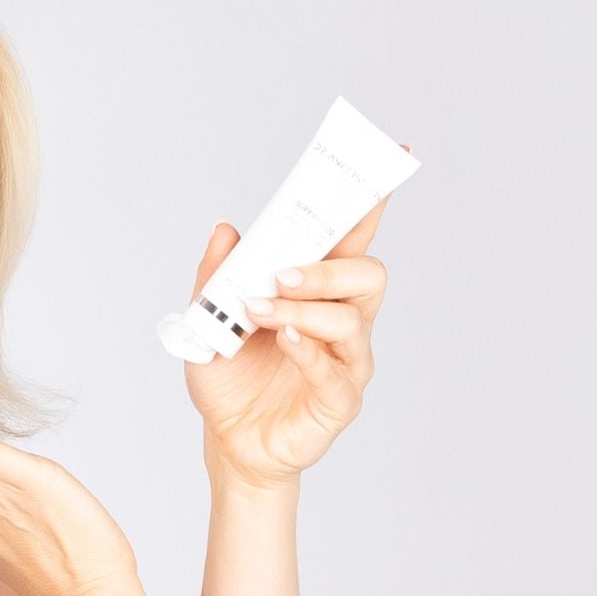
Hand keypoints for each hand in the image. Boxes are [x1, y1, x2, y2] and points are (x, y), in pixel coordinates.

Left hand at [184, 144, 404, 488]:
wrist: (226, 441)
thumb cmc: (229, 379)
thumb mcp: (206, 321)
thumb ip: (215, 277)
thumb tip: (226, 229)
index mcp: (316, 291)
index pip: (351, 237)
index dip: (371, 199)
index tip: (391, 154)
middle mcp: (341, 321)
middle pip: (368, 275)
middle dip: (326, 268)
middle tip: (279, 275)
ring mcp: (346, 361)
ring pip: (350, 320)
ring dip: (303, 308)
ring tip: (260, 312)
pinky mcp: (340, 401)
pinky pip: (337, 371)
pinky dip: (308, 351)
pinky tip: (282, 340)